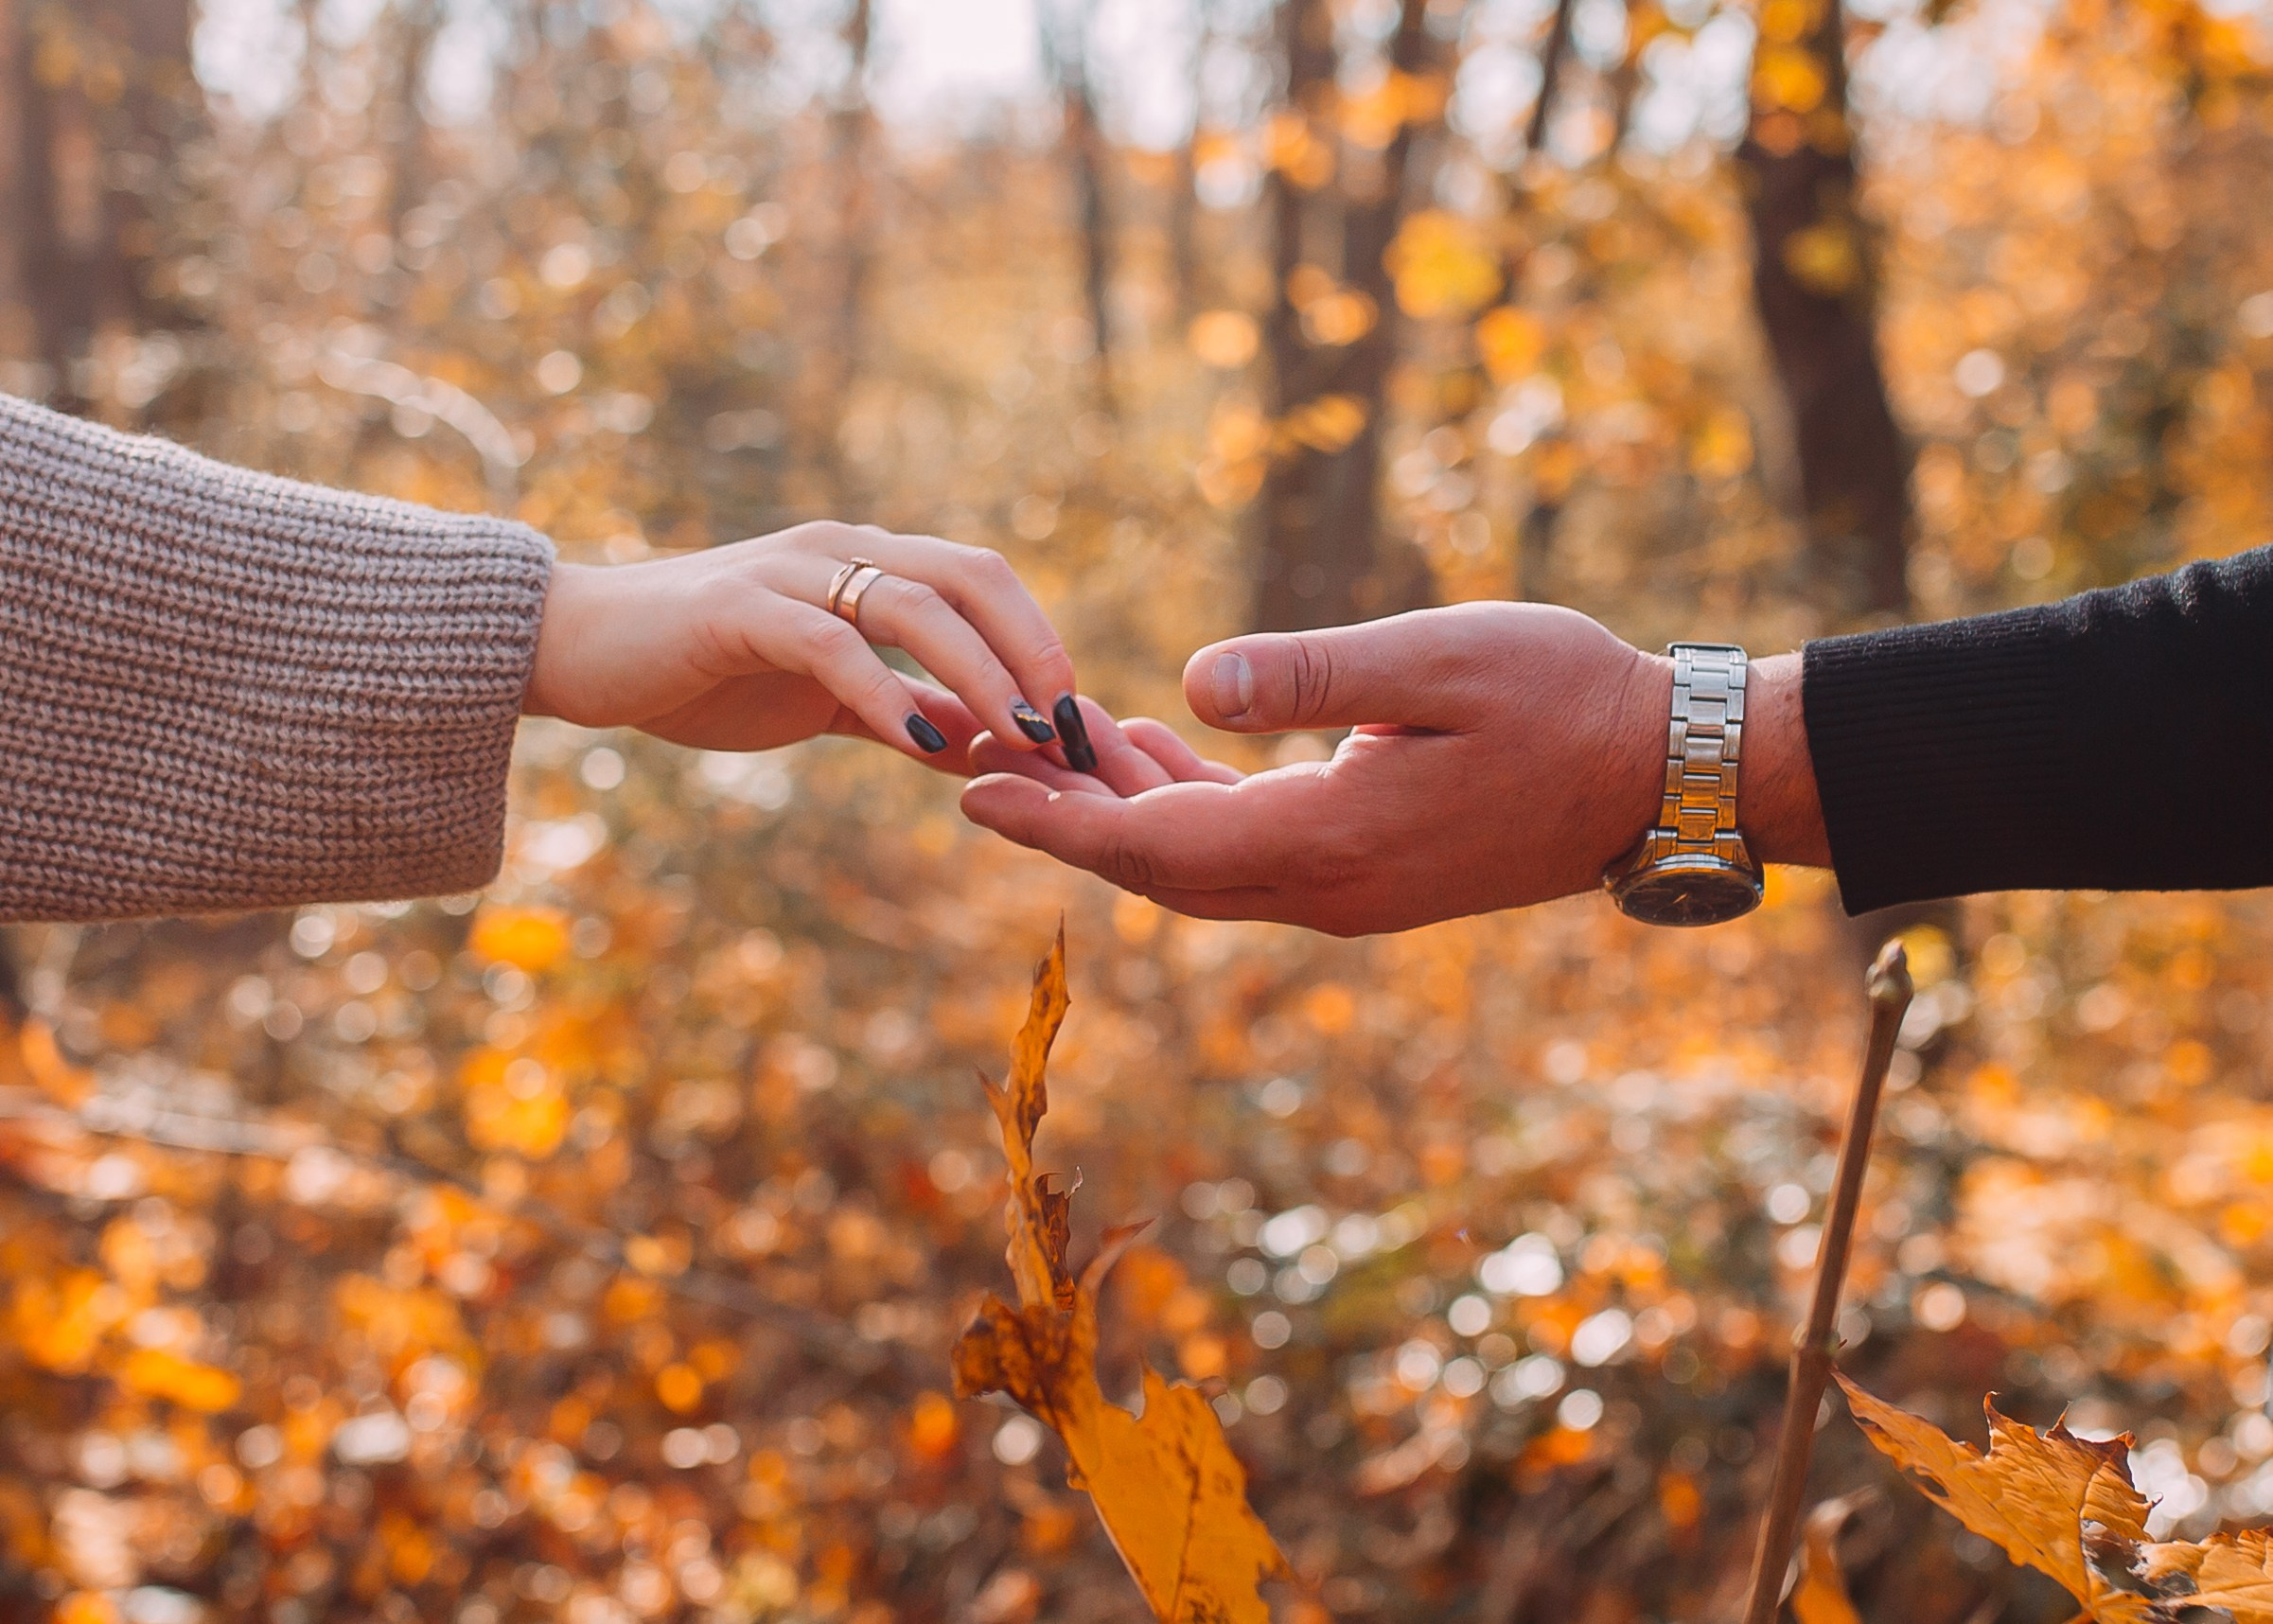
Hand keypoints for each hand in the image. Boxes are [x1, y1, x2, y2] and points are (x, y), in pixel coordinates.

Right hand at [524, 522, 1089, 769]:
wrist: (581, 652)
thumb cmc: (703, 672)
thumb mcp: (821, 700)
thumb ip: (899, 713)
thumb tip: (983, 749)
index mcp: (863, 562)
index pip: (980, 579)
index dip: (1038, 639)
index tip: (1073, 716)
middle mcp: (837, 552)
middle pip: (967, 577)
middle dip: (1031, 649)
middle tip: (1066, 725)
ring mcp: (789, 574)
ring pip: (914, 605)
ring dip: (981, 672)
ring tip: (1022, 736)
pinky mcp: (740, 610)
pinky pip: (834, 645)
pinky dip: (888, 692)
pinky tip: (926, 740)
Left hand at [960, 603, 1826, 935]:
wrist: (1664, 773)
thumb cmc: (1565, 697)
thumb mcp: (1437, 661)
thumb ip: (1308, 676)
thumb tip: (1187, 685)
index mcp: (1330, 840)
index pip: (1153, 845)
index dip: (1056, 818)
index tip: (971, 785)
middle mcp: (1327, 889)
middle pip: (1157, 871)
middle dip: (1064, 823)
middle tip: (978, 768)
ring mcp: (1351, 892)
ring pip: (1199, 867)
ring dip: (1120, 815)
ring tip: (1050, 747)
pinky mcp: (1372, 874)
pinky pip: (1247, 856)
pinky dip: (1185, 809)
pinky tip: (1155, 751)